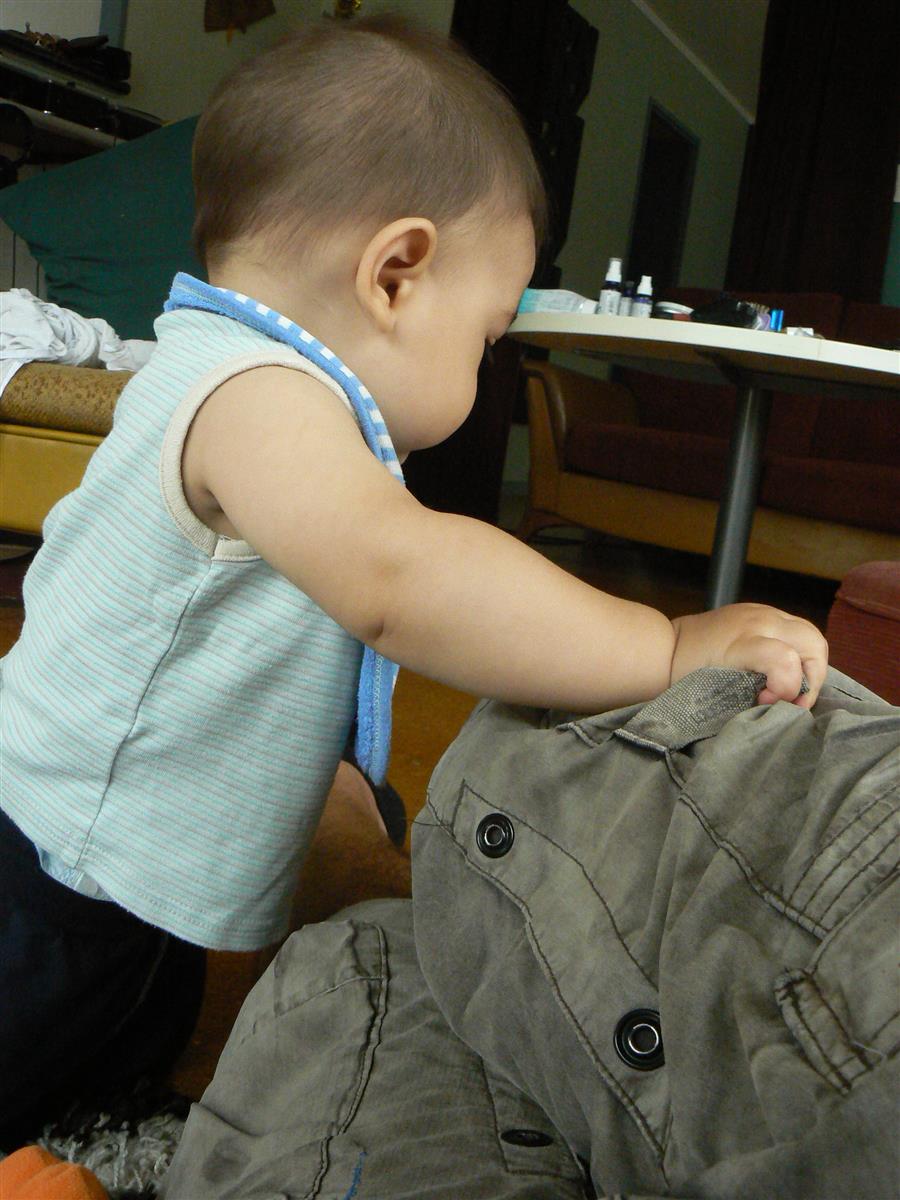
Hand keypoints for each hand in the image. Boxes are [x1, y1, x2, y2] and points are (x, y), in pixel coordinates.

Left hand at [671, 604, 827, 707]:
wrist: (664, 646)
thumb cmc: (684, 674)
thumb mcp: (715, 692)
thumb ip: (751, 697)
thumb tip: (780, 704)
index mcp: (742, 642)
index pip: (786, 661)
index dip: (786, 689)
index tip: (766, 702)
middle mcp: (758, 621)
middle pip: (813, 644)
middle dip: (812, 678)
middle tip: (792, 700)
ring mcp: (763, 611)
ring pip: (811, 635)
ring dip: (809, 665)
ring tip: (791, 687)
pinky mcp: (762, 611)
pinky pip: (797, 628)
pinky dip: (799, 652)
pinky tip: (783, 670)